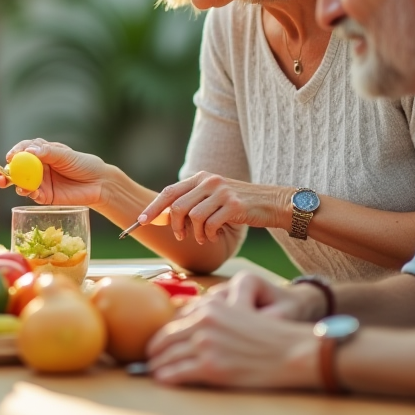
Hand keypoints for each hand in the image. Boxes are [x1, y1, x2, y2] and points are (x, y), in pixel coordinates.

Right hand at [0, 139, 109, 207]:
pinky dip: (29, 193)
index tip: (11, 156)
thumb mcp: (66, 155)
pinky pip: (32, 194)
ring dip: (15, 184)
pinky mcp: (44, 196)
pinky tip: (31, 191)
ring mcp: (40, 182)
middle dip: (6, 172)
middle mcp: (37, 167)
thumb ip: (48, 153)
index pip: (23, 150)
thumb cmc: (83, 164)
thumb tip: (29, 151)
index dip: (15, 153)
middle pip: (17, 168)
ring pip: (21, 182)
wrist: (98, 184)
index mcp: (42, 152)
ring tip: (17, 185)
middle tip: (0, 176)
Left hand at [136, 172, 289, 244]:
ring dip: (195, 233)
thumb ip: (194, 202)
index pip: (170, 191)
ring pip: (193, 217)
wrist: (273, 202)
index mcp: (202, 177)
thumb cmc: (241, 204)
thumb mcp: (215, 197)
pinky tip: (216, 236)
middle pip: (177, 206)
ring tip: (205, 237)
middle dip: (174, 226)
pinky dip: (210, 235)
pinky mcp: (234, 205)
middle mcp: (210, 181)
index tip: (141, 220)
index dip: (153, 207)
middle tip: (180, 236)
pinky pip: (210, 224)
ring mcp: (222, 192)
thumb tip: (167, 218)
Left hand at [146, 276, 318, 389]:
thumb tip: (189, 328)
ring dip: (156, 367)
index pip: (174, 322)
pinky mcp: (210, 367)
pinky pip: (177, 373)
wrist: (292, 352)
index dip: (161, 336)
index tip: (156, 345)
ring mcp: (206, 345)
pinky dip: (166, 378)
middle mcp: (204, 322)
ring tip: (153, 373)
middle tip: (148, 360)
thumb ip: (214, 318)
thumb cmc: (269, 336)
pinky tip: (163, 380)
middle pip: (164, 338)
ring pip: (167, 357)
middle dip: (154, 352)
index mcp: (210, 308)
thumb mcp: (239, 314)